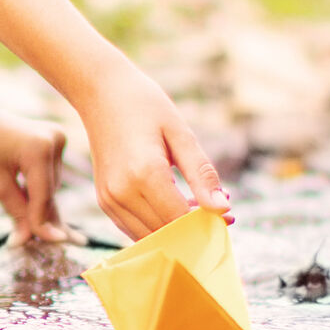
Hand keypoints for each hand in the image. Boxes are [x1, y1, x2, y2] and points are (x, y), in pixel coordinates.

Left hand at [0, 95, 68, 245]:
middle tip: (62, 248)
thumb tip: (29, 241)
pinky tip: (55, 219)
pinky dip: (42, 193)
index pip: (43, 196)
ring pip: (51, 187)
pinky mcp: (55, 141)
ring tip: (49, 229)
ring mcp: (57, 139)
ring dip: (44, 207)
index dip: (40, 224)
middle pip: (49, 193)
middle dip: (45, 218)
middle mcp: (55, 140)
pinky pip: (50, 177)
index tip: (46, 246)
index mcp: (39, 148)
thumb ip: (16, 211)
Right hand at [81, 68, 229, 240]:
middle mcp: (122, 192)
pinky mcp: (104, 200)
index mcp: (144, 174)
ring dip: (176, 232)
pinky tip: (173, 208)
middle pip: (166, 233)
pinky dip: (156, 228)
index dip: (208, 223)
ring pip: (149, 237)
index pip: (181, 220)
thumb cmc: (144, 106)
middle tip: (218, 213)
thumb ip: (202, 174)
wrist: (99, 93)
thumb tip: (223, 209)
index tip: (230, 216)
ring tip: (195, 208)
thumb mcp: (180, 133)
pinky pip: (133, 229)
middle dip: (195, 230)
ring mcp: (108, 199)